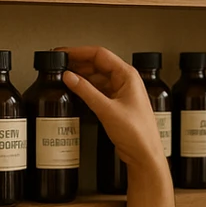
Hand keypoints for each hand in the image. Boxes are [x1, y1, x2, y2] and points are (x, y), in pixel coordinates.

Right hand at [62, 45, 165, 171]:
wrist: (144, 154)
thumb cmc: (137, 133)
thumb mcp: (107, 109)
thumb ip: (86, 91)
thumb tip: (70, 77)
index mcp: (128, 75)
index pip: (100, 54)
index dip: (79, 52)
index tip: (64, 53)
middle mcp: (125, 81)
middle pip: (98, 64)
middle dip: (78, 63)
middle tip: (60, 64)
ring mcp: (121, 92)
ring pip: (97, 77)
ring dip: (81, 75)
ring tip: (64, 76)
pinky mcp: (116, 104)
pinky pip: (99, 89)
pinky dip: (86, 88)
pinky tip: (76, 90)